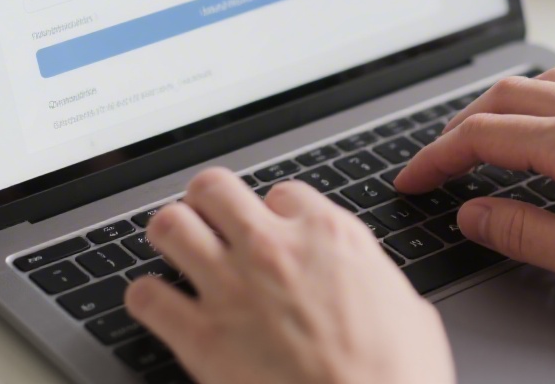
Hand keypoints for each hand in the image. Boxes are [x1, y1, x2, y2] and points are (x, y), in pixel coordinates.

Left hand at [124, 169, 455, 383]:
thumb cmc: (399, 377)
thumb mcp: (409, 310)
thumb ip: (371, 280)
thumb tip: (365, 285)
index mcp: (328, 236)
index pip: (282, 193)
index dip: (275, 212)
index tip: (274, 231)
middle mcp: (273, 248)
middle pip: (213, 189)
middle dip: (207, 203)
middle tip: (210, 223)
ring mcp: (231, 287)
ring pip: (169, 226)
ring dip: (170, 237)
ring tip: (176, 252)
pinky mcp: (200, 337)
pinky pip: (145, 296)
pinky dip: (147, 299)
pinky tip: (159, 308)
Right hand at [394, 67, 554, 316]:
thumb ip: (525, 232)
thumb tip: (475, 214)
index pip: (483, 136)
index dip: (437, 158)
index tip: (413, 180)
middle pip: (503, 98)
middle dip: (457, 128)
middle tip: (435, 164)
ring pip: (540, 84)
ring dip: (497, 107)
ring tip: (478, 141)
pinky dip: (538, 102)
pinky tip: (544, 130)